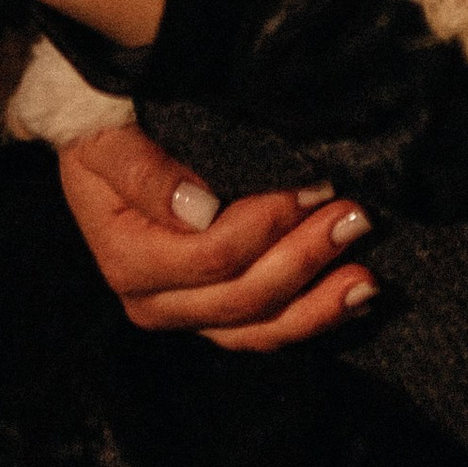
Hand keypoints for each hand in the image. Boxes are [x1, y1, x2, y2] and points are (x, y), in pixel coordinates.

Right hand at [58, 123, 378, 353]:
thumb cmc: (105, 134)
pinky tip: (352, 301)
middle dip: (305, 257)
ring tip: (367, 274)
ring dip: (319, 302)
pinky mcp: (213, 316)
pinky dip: (311, 318)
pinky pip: (265, 332)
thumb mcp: (106, 140)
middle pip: (243, 295)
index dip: (267, 225)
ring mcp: (187, 314)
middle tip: (355, 216)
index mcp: (128, 259)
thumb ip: (143, 171)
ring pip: (260, 328)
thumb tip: (200, 208)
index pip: (210, 255)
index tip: (314, 185)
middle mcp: (155, 302)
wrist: (100, 148)